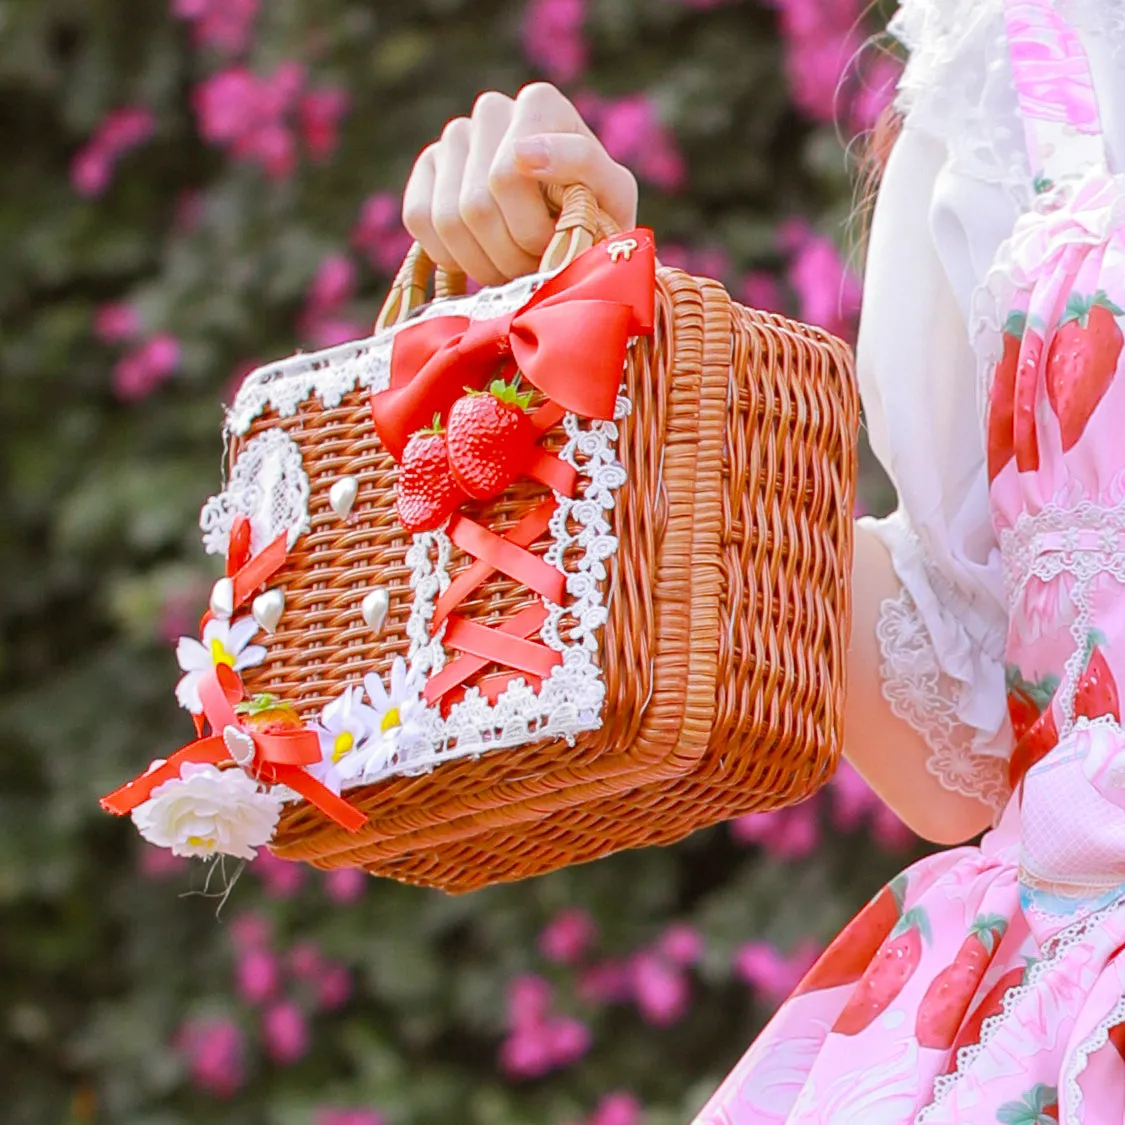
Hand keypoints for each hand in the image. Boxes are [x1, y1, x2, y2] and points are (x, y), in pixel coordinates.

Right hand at [402, 83, 637, 285]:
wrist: (571, 233)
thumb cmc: (598, 214)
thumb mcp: (612, 193)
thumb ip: (582, 164)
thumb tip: (520, 153)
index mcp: (539, 104)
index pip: (506, 178)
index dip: (529, 231)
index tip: (556, 248)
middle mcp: (492, 111)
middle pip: (476, 206)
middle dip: (510, 254)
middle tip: (537, 268)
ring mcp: (454, 139)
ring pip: (447, 220)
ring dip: (484, 263)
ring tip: (516, 267)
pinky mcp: (427, 169)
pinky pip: (419, 219)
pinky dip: (451, 256)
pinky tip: (483, 259)